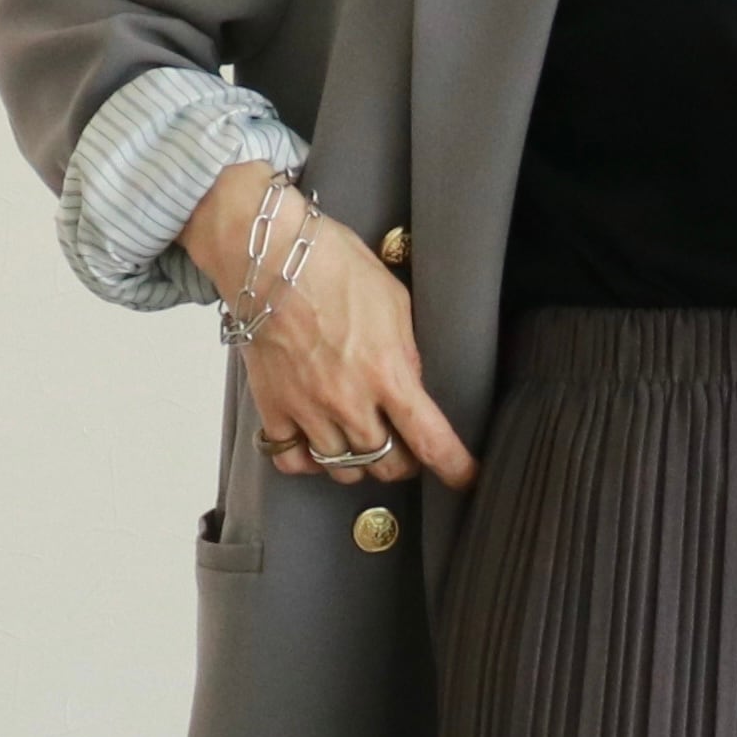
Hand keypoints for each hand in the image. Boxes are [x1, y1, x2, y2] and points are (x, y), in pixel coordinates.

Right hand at [179, 160, 479, 491]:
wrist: (269, 258)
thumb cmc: (336, 268)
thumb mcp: (395, 303)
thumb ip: (406, 352)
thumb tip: (411, 384)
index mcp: (388, 372)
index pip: (429, 439)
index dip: (454, 467)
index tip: (466, 479)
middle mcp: (349, 401)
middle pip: (386, 464)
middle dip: (403, 463)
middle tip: (404, 447)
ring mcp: (308, 409)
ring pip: (342, 470)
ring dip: (358, 464)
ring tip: (362, 444)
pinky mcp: (273, 408)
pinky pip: (292, 459)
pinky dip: (308, 462)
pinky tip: (317, 446)